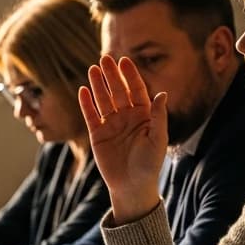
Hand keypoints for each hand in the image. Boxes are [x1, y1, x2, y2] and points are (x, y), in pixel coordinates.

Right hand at [79, 55, 166, 222]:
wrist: (132, 187)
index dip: (130, 75)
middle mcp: (126, 117)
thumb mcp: (158, 139)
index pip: (136, 90)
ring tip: (92, 69)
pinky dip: (86, 103)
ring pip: (103, 100)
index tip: (124, 61)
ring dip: (98, 85)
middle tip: (104, 58)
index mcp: (143, 116)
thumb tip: (161, 94)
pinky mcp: (97, 135)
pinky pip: (90, 115)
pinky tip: (82, 90)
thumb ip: (158, 116)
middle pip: (117, 91)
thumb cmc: (149, 164)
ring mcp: (111, 125)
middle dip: (111, 75)